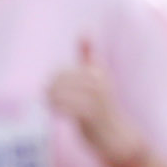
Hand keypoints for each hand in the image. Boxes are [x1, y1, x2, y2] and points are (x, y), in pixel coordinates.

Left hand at [48, 39, 148, 166]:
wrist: (117, 137)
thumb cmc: (104, 106)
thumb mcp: (98, 77)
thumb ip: (89, 55)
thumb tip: (85, 29)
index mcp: (97, 73)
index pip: (61, 71)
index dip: (53, 81)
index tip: (53, 90)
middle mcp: (97, 83)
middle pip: (59, 82)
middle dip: (50, 90)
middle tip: (48, 99)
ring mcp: (95, 99)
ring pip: (60, 94)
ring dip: (52, 101)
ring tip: (52, 106)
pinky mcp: (91, 115)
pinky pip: (66, 108)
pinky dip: (58, 110)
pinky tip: (57, 114)